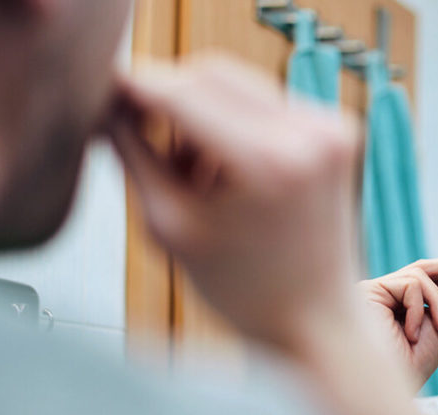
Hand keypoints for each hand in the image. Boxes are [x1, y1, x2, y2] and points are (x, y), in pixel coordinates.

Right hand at [108, 54, 360, 349]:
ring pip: (236, 83)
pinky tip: (224, 174)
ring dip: (199, 113)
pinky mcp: (337, 129)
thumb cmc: (244, 291)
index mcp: (270, 163)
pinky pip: (265, 102)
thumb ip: (133, 155)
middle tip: (135, 134)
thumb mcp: (170, 227)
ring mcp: (331, 127)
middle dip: (167, 97)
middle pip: (210, 73)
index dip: (134, 88)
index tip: (100, 91)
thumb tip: (107, 101)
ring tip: (192, 177)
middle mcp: (311, 134)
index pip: (182, 93)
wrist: (317, 318)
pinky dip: (233, 123)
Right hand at [358, 257, 437, 387]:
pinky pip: (409, 285)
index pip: (428, 279)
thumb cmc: (407, 369)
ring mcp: (373, 292)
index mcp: (397, 305)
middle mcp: (382, 296)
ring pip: (419, 275)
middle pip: (422, 268)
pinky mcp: (367, 291)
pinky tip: (411, 334)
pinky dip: (419, 309)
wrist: (382, 391)